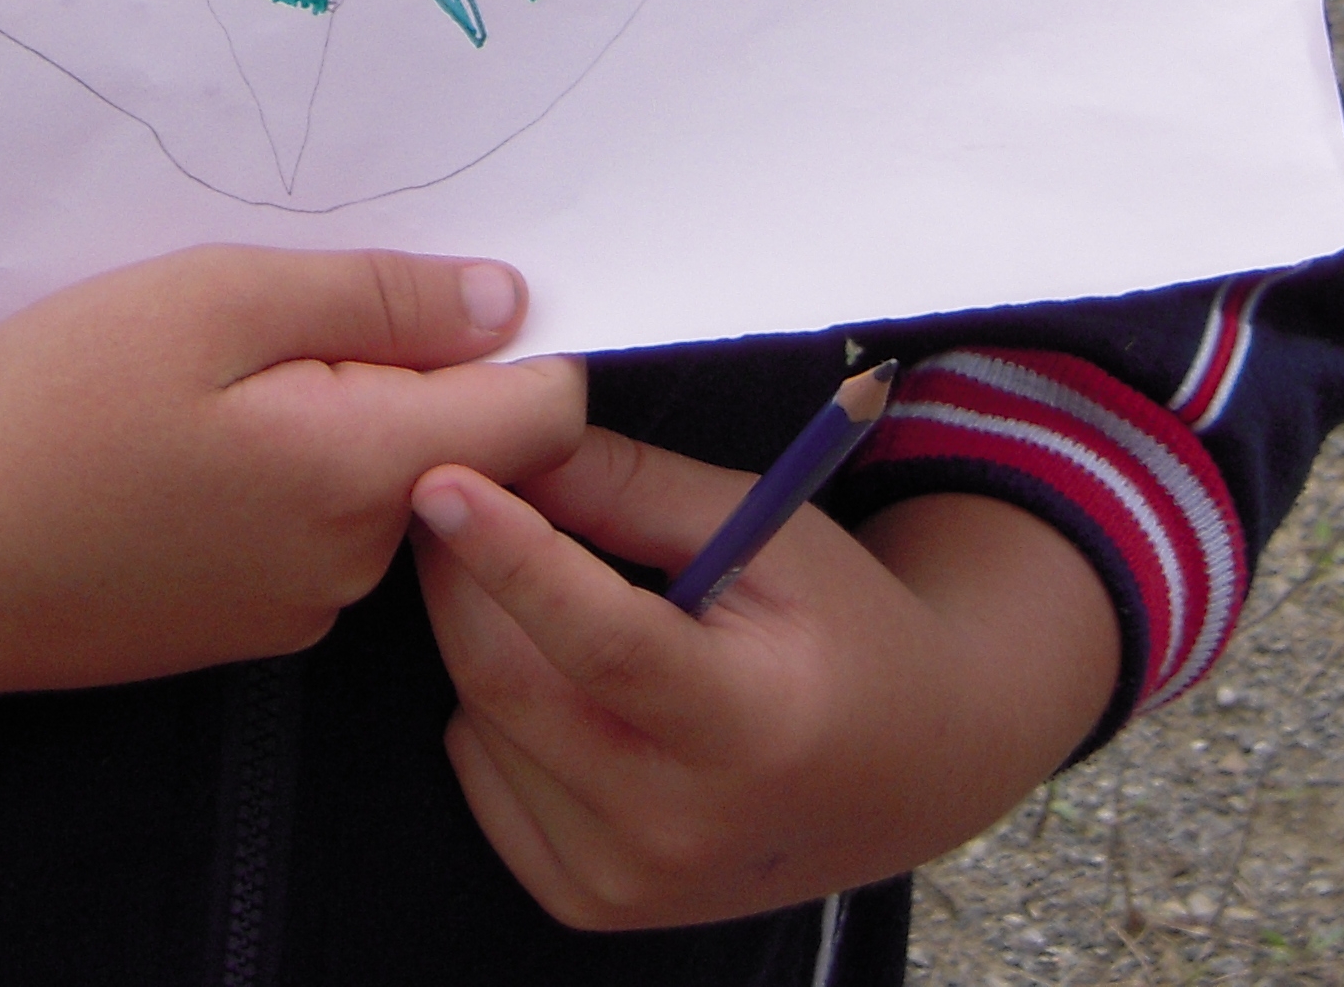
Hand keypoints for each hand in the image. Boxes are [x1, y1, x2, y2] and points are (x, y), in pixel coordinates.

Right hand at [0, 247, 581, 703]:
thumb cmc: (53, 405)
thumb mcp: (211, 302)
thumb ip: (372, 301)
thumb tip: (508, 301)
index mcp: (365, 476)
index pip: (543, 417)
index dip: (519, 333)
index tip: (434, 277)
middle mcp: (356, 562)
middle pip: (458, 442)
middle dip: (404, 361)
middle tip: (279, 301)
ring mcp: (296, 605)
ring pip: (377, 477)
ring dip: (333, 408)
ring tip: (216, 357)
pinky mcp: (238, 619)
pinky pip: (310, 521)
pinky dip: (280, 461)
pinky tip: (184, 427)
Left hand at [410, 434, 1119, 929]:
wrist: (906, 767)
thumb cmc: (841, 623)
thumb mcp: (767, 526)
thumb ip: (634, 486)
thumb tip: (513, 442)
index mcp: (749, 724)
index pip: (604, 640)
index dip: (512, 555)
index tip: (437, 481)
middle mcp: (684, 825)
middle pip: (515, 685)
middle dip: (459, 575)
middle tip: (450, 492)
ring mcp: (633, 880)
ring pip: (483, 726)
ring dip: (478, 635)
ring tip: (538, 585)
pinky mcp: (592, 902)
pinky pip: (484, 779)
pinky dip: (492, 709)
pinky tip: (557, 673)